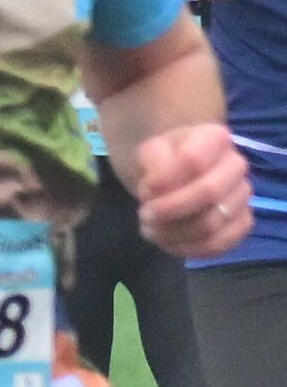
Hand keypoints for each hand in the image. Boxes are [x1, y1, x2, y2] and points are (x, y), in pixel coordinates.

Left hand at [131, 121, 252, 259]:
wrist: (182, 173)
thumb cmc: (165, 160)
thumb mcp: (150, 151)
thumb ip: (151, 163)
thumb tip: (156, 190)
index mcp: (215, 138)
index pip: (192, 161)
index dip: (164, 181)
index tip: (144, 191)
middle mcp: (237, 165)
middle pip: (208, 193)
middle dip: (169, 210)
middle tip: (145, 215)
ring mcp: (243, 196)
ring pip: (212, 223)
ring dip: (174, 232)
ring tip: (151, 230)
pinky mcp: (242, 224)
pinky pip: (220, 244)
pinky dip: (189, 248)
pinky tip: (169, 242)